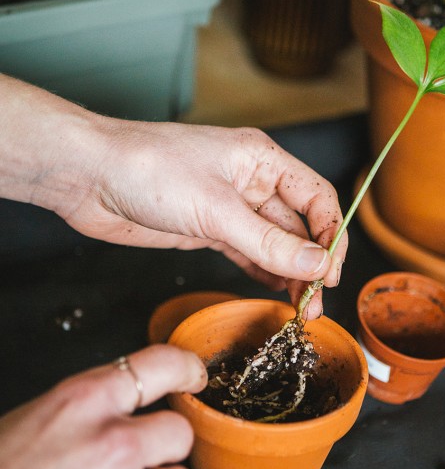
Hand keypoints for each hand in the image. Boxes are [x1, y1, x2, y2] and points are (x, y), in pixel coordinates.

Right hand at [0, 345, 204, 468]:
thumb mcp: (33, 421)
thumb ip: (90, 411)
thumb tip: (136, 410)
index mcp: (84, 402)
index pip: (162, 366)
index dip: (186, 369)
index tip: (194, 378)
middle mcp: (114, 445)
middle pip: (181, 433)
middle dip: (162, 448)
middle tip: (131, 465)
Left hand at [67, 122, 345, 317]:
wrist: (89, 176)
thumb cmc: (147, 170)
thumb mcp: (216, 210)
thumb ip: (269, 243)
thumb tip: (317, 264)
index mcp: (261, 159)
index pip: (317, 198)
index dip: (331, 236)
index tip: (329, 274)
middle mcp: (250, 181)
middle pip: (299, 225)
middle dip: (311, 263)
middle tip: (315, 303)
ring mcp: (229, 207)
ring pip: (275, 243)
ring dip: (290, 274)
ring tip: (300, 308)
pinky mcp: (207, 229)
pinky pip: (249, 253)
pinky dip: (264, 273)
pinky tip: (277, 292)